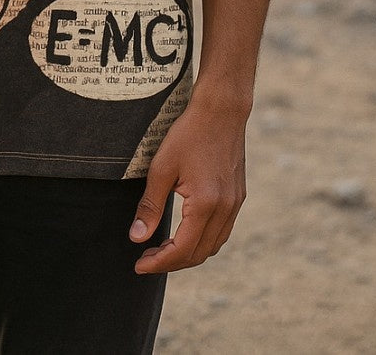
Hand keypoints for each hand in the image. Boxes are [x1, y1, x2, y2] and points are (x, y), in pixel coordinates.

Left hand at [129, 96, 247, 272]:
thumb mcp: (161, 167)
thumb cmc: (189, 133)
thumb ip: (150, 205)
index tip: (139, 265)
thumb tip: (137, 237)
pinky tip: (186, 233)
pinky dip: (203, 240)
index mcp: (206, 204)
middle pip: (199, 254)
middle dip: (171, 262)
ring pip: (213, 246)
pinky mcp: (238, 196)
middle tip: (146, 258)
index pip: (182, 250)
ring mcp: (235, 204)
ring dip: (189, 254)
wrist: (222, 110)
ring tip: (163, 249)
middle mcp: (225, 209)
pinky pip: (222, 231)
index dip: (159, 263)